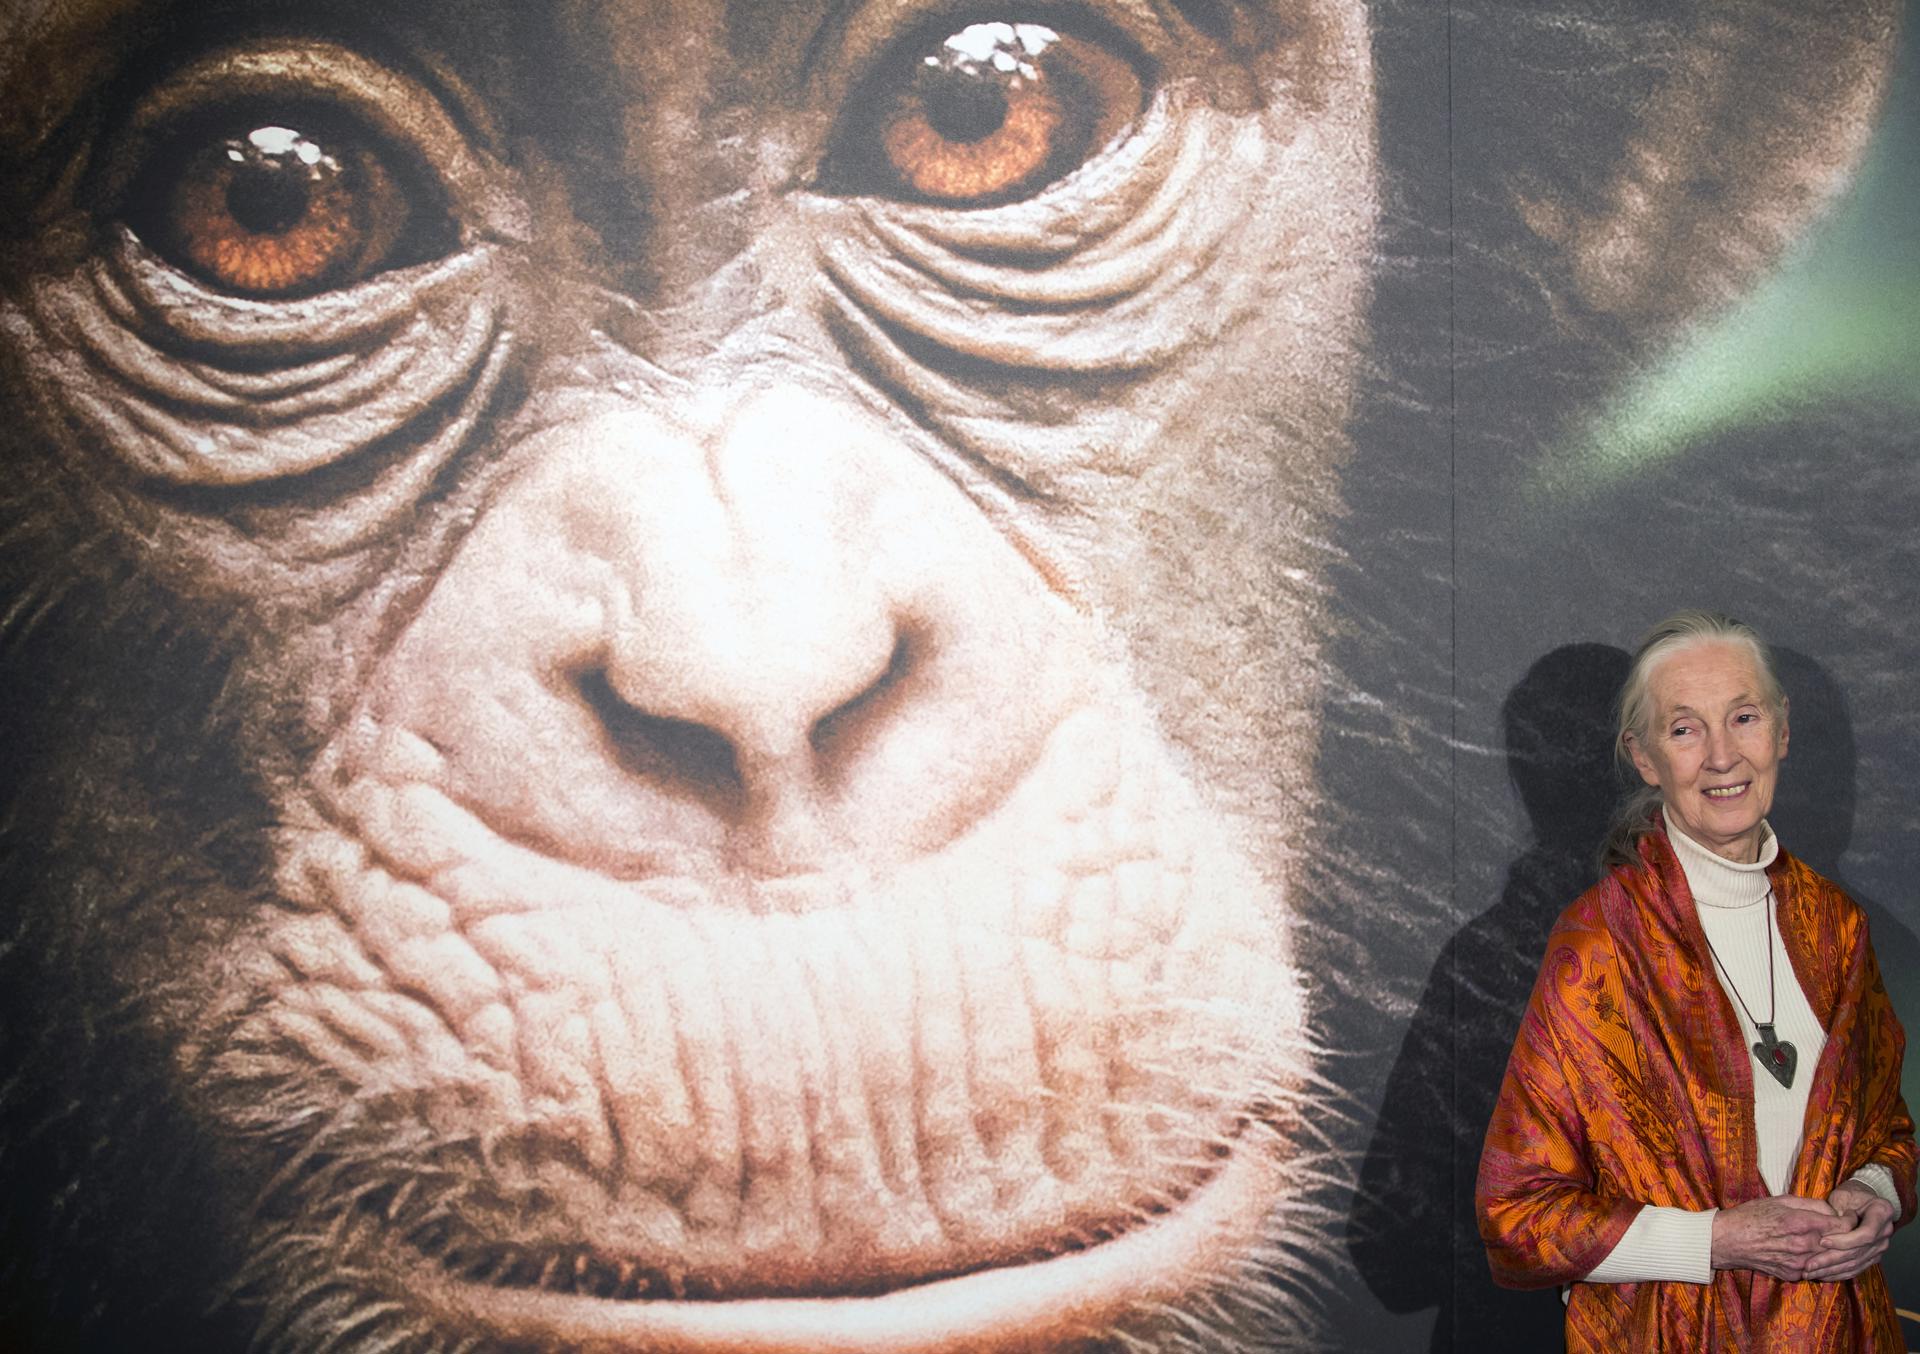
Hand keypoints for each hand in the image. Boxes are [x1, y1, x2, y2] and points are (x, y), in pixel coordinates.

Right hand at [1710, 1195, 1844, 1279]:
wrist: (1727, 1241)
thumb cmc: (1751, 1216)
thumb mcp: (1779, 1200)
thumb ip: (1810, 1204)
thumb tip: (1833, 1210)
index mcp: (1800, 1223)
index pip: (1841, 1226)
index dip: (1850, 1220)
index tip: (1850, 1217)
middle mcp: (1802, 1246)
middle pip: (1839, 1244)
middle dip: (1845, 1236)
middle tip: (1845, 1229)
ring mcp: (1798, 1264)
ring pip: (1829, 1259)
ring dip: (1832, 1250)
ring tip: (1827, 1239)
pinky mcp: (1792, 1275)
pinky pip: (1813, 1268)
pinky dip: (1815, 1260)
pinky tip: (1808, 1252)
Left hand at [1802, 1182, 1895, 1281]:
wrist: (1863, 1201)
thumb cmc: (1850, 1195)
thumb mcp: (1843, 1196)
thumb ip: (1836, 1213)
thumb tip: (1820, 1229)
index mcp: (1882, 1212)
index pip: (1865, 1235)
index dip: (1844, 1241)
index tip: (1822, 1241)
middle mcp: (1885, 1232)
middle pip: (1858, 1252)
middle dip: (1831, 1260)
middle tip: (1809, 1265)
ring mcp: (1880, 1247)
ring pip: (1856, 1264)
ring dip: (1831, 1270)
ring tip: (1811, 1273)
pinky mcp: (1872, 1257)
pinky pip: (1856, 1268)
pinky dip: (1838, 1273)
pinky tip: (1822, 1275)